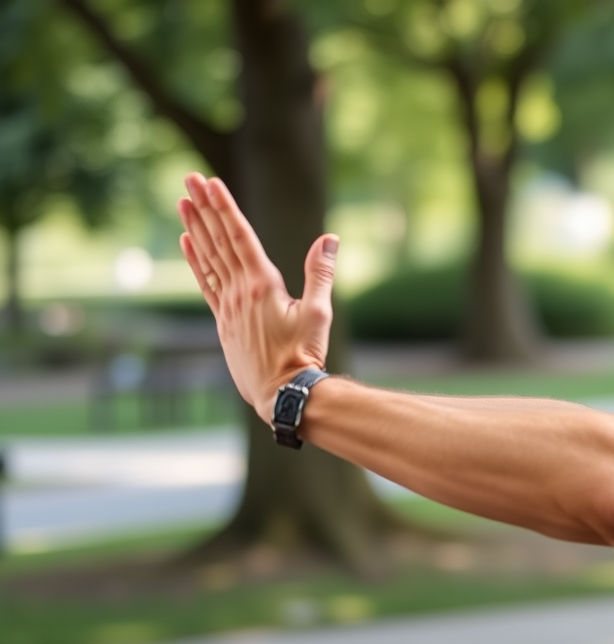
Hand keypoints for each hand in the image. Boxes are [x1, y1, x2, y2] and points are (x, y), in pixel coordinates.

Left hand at [176, 172, 337, 423]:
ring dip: (195, 228)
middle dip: (204, 208)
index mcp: (262, 285)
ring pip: (208, 258)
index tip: (210, 183)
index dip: (225, 207)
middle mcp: (239, 291)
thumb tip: (329, 238)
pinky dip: (195, 261)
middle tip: (190, 179)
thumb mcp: (318, 313)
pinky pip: (205, 283)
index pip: (240, 236)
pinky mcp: (224, 321)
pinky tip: (187, 242)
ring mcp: (227, 306)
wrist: (282, 393)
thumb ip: (321, 273)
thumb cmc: (304, 355)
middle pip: (218, 241)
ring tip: (184, 202)